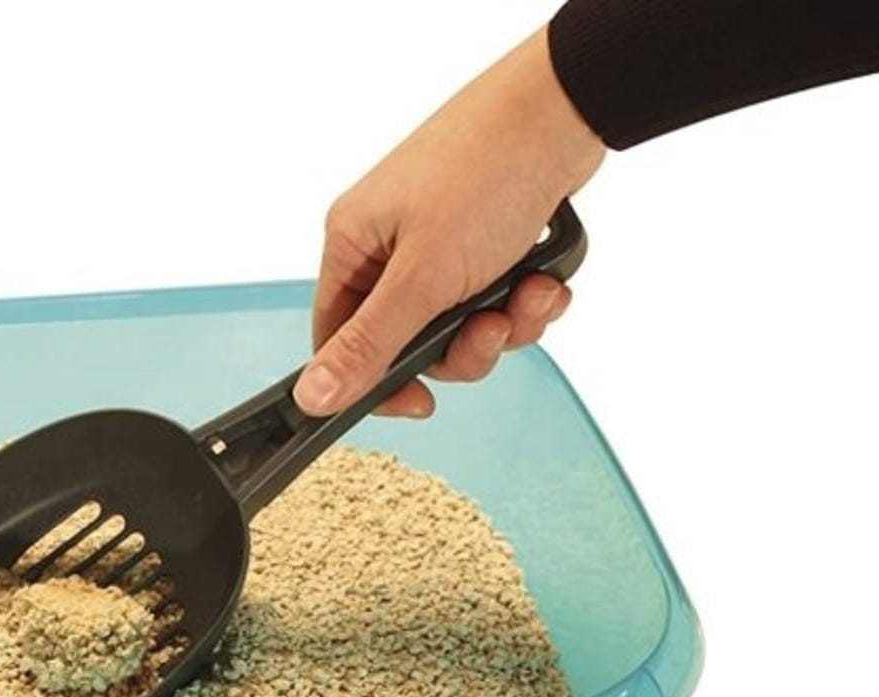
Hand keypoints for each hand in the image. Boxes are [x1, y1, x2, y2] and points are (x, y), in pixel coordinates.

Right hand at [297, 27, 605, 417]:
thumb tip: (312, 396)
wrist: (566, 113)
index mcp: (353, 243)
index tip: (420, 401)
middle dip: (464, 347)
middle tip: (490, 328)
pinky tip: (545, 279)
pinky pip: (496, 297)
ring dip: (504, 323)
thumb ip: (370, 344)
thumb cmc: (485, 172)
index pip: (338, 339)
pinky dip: (526, 298)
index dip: (378, 380)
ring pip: (461, 324)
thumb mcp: (423, 277)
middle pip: (410, 341)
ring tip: (531, 293)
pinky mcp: (485, 236)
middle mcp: (390, 242)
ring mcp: (439, 238)